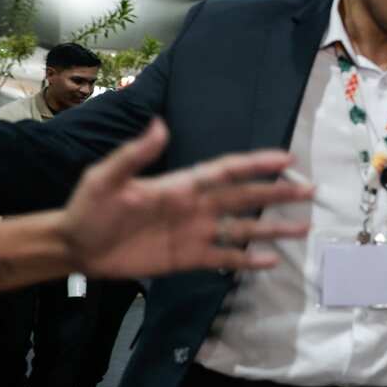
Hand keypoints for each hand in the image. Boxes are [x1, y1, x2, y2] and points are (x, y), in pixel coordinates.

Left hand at [62, 119, 313, 277]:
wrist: (76, 246)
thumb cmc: (89, 207)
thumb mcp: (106, 178)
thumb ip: (135, 155)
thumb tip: (160, 125)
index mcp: (182, 185)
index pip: (227, 171)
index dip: (256, 165)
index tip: (286, 159)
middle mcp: (196, 206)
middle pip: (245, 198)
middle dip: (277, 193)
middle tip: (310, 190)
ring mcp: (195, 233)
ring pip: (242, 228)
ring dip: (273, 227)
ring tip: (303, 226)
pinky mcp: (189, 258)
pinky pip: (224, 257)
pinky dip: (248, 260)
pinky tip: (271, 261)